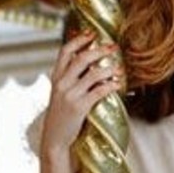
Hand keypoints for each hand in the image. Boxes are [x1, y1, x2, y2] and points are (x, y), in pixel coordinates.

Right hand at [38, 32, 121, 155]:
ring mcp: (69, 95)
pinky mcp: (79, 107)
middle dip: (99, 50)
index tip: (92, 33)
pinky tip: (117, 84)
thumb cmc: (61, 116)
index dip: (79, 40)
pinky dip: (110, 85)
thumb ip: (69, 79)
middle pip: (81, 59)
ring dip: (108, 69)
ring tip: (119, 68)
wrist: (54, 139)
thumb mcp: (60, 94)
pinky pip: (98, 92)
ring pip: (92, 74)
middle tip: (113, 47)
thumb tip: (87, 64)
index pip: (65, 52)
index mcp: (55, 78)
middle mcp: (61, 83)